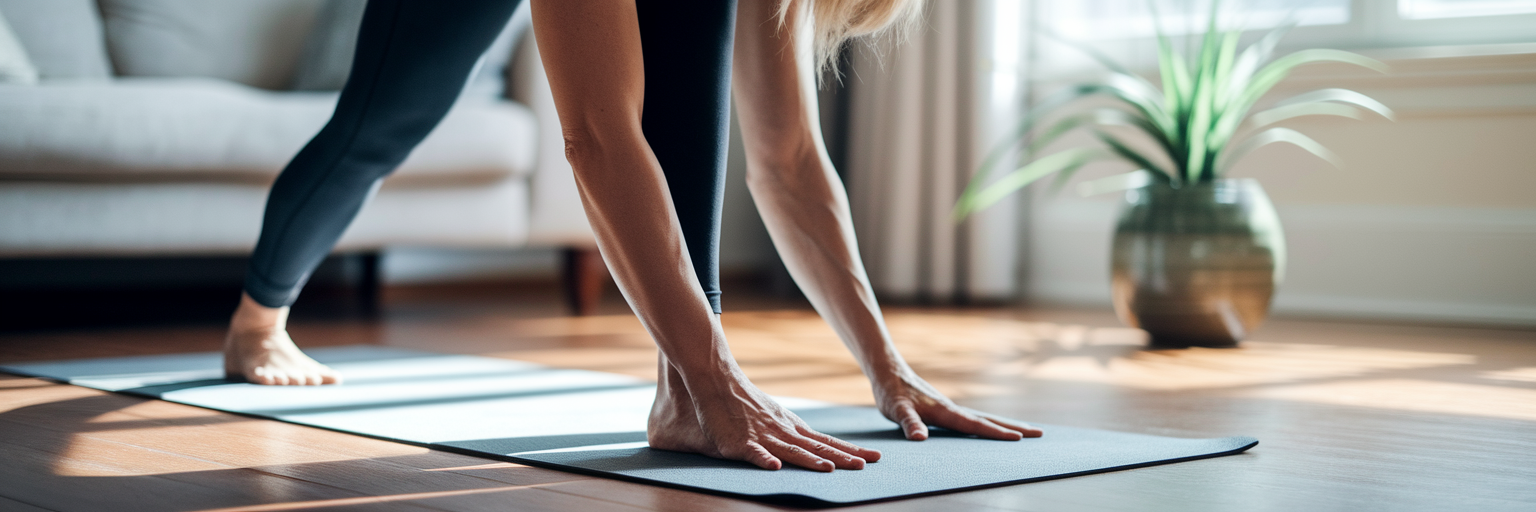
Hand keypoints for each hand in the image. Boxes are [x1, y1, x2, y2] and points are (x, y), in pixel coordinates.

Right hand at [649, 363, 881, 471]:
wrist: (717, 380)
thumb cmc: (744, 402)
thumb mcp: (774, 416)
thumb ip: (790, 432)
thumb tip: (812, 446)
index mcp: (792, 427)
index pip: (826, 441)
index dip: (849, 451)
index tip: (872, 458)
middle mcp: (783, 432)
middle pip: (816, 447)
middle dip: (842, 457)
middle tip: (866, 465)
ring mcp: (762, 436)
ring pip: (791, 450)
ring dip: (810, 460)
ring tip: (830, 469)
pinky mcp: (739, 442)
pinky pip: (754, 452)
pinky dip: (764, 459)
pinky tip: (775, 467)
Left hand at [872, 368, 1042, 440]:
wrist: (889, 372)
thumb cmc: (892, 393)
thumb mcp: (897, 410)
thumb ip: (909, 423)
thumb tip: (920, 438)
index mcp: (945, 412)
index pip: (975, 425)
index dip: (996, 432)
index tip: (1018, 438)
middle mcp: (953, 409)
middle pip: (989, 419)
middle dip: (1014, 427)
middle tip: (1040, 433)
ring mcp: (952, 408)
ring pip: (985, 417)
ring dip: (1006, 424)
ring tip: (1027, 431)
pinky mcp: (946, 409)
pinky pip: (975, 418)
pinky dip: (990, 423)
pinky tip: (993, 427)